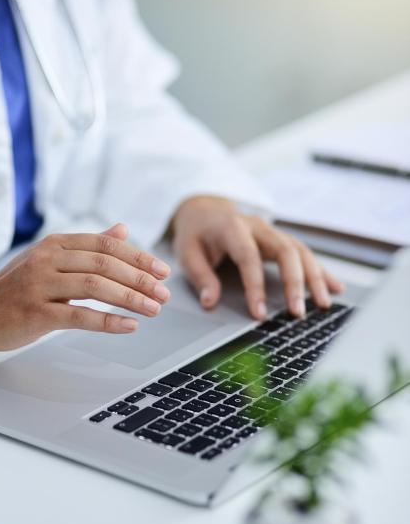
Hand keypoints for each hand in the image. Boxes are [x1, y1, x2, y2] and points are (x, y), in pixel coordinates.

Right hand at [0, 223, 170, 350]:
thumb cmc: (16, 288)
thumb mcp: (51, 259)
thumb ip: (87, 245)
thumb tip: (122, 230)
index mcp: (55, 244)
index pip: (106, 245)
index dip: (138, 256)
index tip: (162, 271)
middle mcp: (48, 259)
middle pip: (104, 264)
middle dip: (140, 279)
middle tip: (164, 294)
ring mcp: (40, 285)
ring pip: (95, 287)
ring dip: (130, 298)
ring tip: (153, 310)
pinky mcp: (35, 313)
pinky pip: (79, 315)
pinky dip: (108, 320)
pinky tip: (129, 326)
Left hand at [171, 196, 343, 319]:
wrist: (205, 209)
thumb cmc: (197, 234)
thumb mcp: (187, 253)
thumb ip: (201, 277)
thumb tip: (210, 302)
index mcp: (233, 227)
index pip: (249, 258)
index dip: (255, 287)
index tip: (259, 314)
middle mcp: (259, 227)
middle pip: (285, 251)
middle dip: (294, 283)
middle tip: (297, 312)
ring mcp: (273, 231)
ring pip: (301, 251)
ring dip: (314, 278)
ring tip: (322, 305)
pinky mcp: (282, 239)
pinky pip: (306, 254)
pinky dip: (321, 271)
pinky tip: (335, 288)